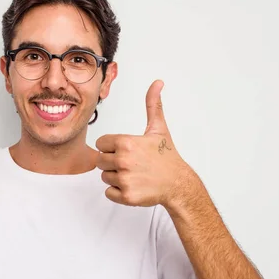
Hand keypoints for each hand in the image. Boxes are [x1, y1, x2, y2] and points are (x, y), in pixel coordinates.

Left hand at [96, 80, 189, 206]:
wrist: (178, 183)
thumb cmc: (166, 156)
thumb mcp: (158, 128)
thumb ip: (153, 105)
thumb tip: (157, 83)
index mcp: (126, 143)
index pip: (101, 144)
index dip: (112, 147)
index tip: (126, 150)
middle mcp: (123, 161)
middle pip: (100, 161)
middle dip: (113, 162)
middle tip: (132, 163)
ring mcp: (124, 180)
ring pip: (104, 177)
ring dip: (115, 177)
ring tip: (134, 174)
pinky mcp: (126, 196)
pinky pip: (108, 192)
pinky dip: (118, 192)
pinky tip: (133, 185)